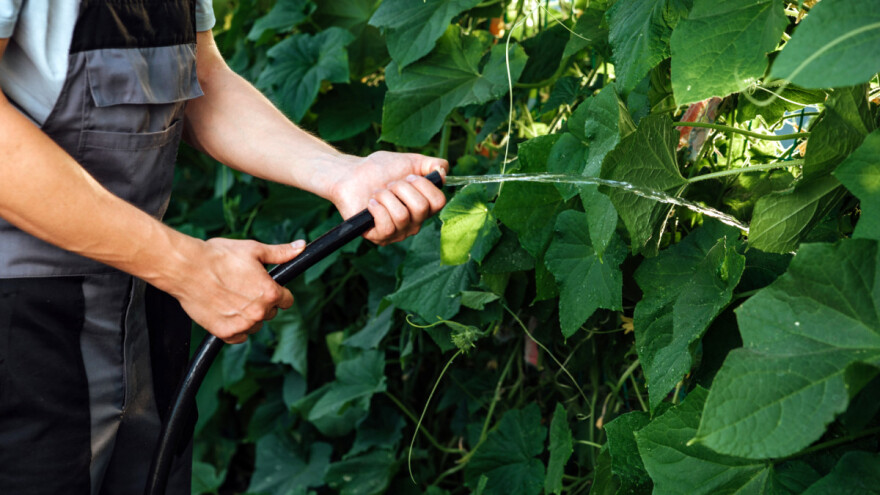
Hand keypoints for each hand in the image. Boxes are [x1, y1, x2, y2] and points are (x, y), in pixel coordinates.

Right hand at [169, 238, 305, 343]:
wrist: (186, 268)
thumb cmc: (218, 256)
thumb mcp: (253, 250)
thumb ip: (280, 253)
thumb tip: (302, 247)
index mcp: (270, 293)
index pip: (287, 300)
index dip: (277, 291)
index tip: (264, 286)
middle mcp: (259, 312)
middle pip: (270, 312)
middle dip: (261, 301)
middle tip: (241, 287)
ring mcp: (242, 324)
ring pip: (255, 324)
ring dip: (248, 315)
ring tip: (230, 296)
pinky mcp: (225, 333)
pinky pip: (239, 335)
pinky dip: (234, 326)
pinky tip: (223, 309)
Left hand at [329, 151, 448, 244]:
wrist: (352, 173)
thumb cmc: (381, 169)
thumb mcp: (410, 161)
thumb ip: (432, 164)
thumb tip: (443, 171)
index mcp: (424, 207)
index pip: (439, 202)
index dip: (424, 186)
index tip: (409, 176)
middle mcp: (414, 222)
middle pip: (421, 208)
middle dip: (402, 189)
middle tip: (390, 185)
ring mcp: (397, 232)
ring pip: (402, 216)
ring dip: (386, 197)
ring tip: (377, 193)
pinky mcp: (379, 236)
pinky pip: (387, 227)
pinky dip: (377, 209)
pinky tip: (371, 204)